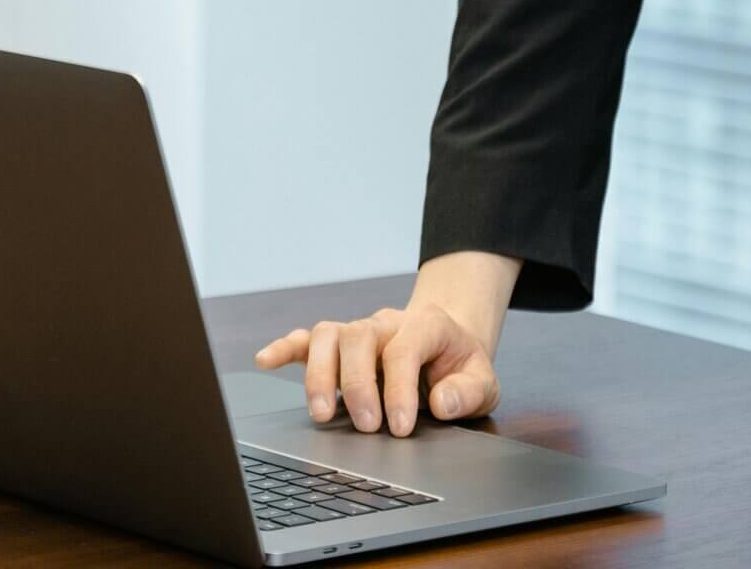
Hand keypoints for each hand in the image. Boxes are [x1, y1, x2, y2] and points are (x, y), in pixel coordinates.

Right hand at [251, 253, 515, 436]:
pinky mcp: (339, 345)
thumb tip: (440, 402)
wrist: (448, 343)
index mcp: (426, 325)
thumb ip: (469, 392)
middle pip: (359, 337)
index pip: (403, 349)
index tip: (400, 428)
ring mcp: (359, 331)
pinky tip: (266, 361)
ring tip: (322, 415)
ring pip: (329, 335)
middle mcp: (386, 322)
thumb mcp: (483, 381)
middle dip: (358, 384)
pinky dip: (285, 348)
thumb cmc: (460, 366)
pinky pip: (306, 339)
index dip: (399, 389)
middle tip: (366, 427)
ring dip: (320, 374)